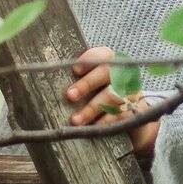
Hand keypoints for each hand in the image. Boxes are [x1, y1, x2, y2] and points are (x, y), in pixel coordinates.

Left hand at [65, 45, 159, 163]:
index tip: (75, 70)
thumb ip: (79, 81)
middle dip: (87, 84)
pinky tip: (93, 129)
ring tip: (75, 121)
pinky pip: (121, 115)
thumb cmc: (103, 97)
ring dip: (92, 109)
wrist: (132, 116)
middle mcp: (124, 74)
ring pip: (112, 97)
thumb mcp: (94, 85)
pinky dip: (105, 122)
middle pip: (106, 73)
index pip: (103, 54)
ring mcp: (131, 92)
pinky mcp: (137, 110)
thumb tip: (46, 82)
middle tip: (69, 96)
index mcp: (112, 63)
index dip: (89, 59)